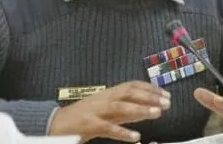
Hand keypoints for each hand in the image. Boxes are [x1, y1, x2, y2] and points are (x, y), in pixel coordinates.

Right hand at [49, 81, 170, 142]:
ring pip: (120, 106)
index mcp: (107, 93)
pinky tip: (135, 137)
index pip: (131, 85)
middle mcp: (103, 99)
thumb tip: (147, 109)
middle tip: (167, 102)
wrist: (55, 123)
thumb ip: (125, 110)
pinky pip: (107, 128)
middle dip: (149, 96)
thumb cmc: (83, 117)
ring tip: (156, 113)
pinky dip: (122, 132)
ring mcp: (95, 111)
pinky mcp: (88, 125)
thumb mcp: (105, 110)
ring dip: (140, 109)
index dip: (149, 88)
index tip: (165, 93)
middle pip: (128, 92)